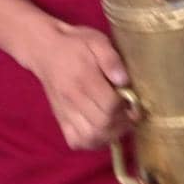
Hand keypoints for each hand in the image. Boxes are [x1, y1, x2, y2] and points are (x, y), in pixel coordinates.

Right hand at [32, 22, 134, 150]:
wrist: (47, 50)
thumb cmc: (77, 43)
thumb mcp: (98, 41)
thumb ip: (112, 59)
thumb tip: (124, 80)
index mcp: (84, 79)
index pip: (109, 105)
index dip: (127, 109)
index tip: (137, 104)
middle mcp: (73, 99)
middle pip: (101, 125)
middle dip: (122, 125)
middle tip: (132, 116)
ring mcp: (65, 112)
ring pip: (89, 137)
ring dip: (109, 136)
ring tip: (120, 125)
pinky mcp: (60, 119)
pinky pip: (75, 141)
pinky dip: (91, 142)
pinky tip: (102, 132)